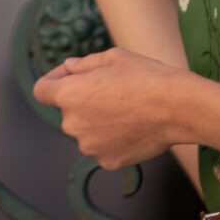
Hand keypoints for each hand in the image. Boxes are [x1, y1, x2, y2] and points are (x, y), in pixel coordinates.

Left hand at [33, 47, 181, 167]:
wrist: (177, 108)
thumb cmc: (145, 76)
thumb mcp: (113, 57)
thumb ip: (84, 64)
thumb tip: (70, 68)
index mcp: (69, 95)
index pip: (41, 90)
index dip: (54, 79)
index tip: (73, 75)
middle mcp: (73, 124)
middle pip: (68, 111)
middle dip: (83, 100)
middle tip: (113, 90)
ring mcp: (90, 147)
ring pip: (87, 130)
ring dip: (98, 121)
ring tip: (128, 109)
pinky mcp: (107, 162)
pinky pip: (103, 146)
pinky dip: (113, 138)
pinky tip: (134, 127)